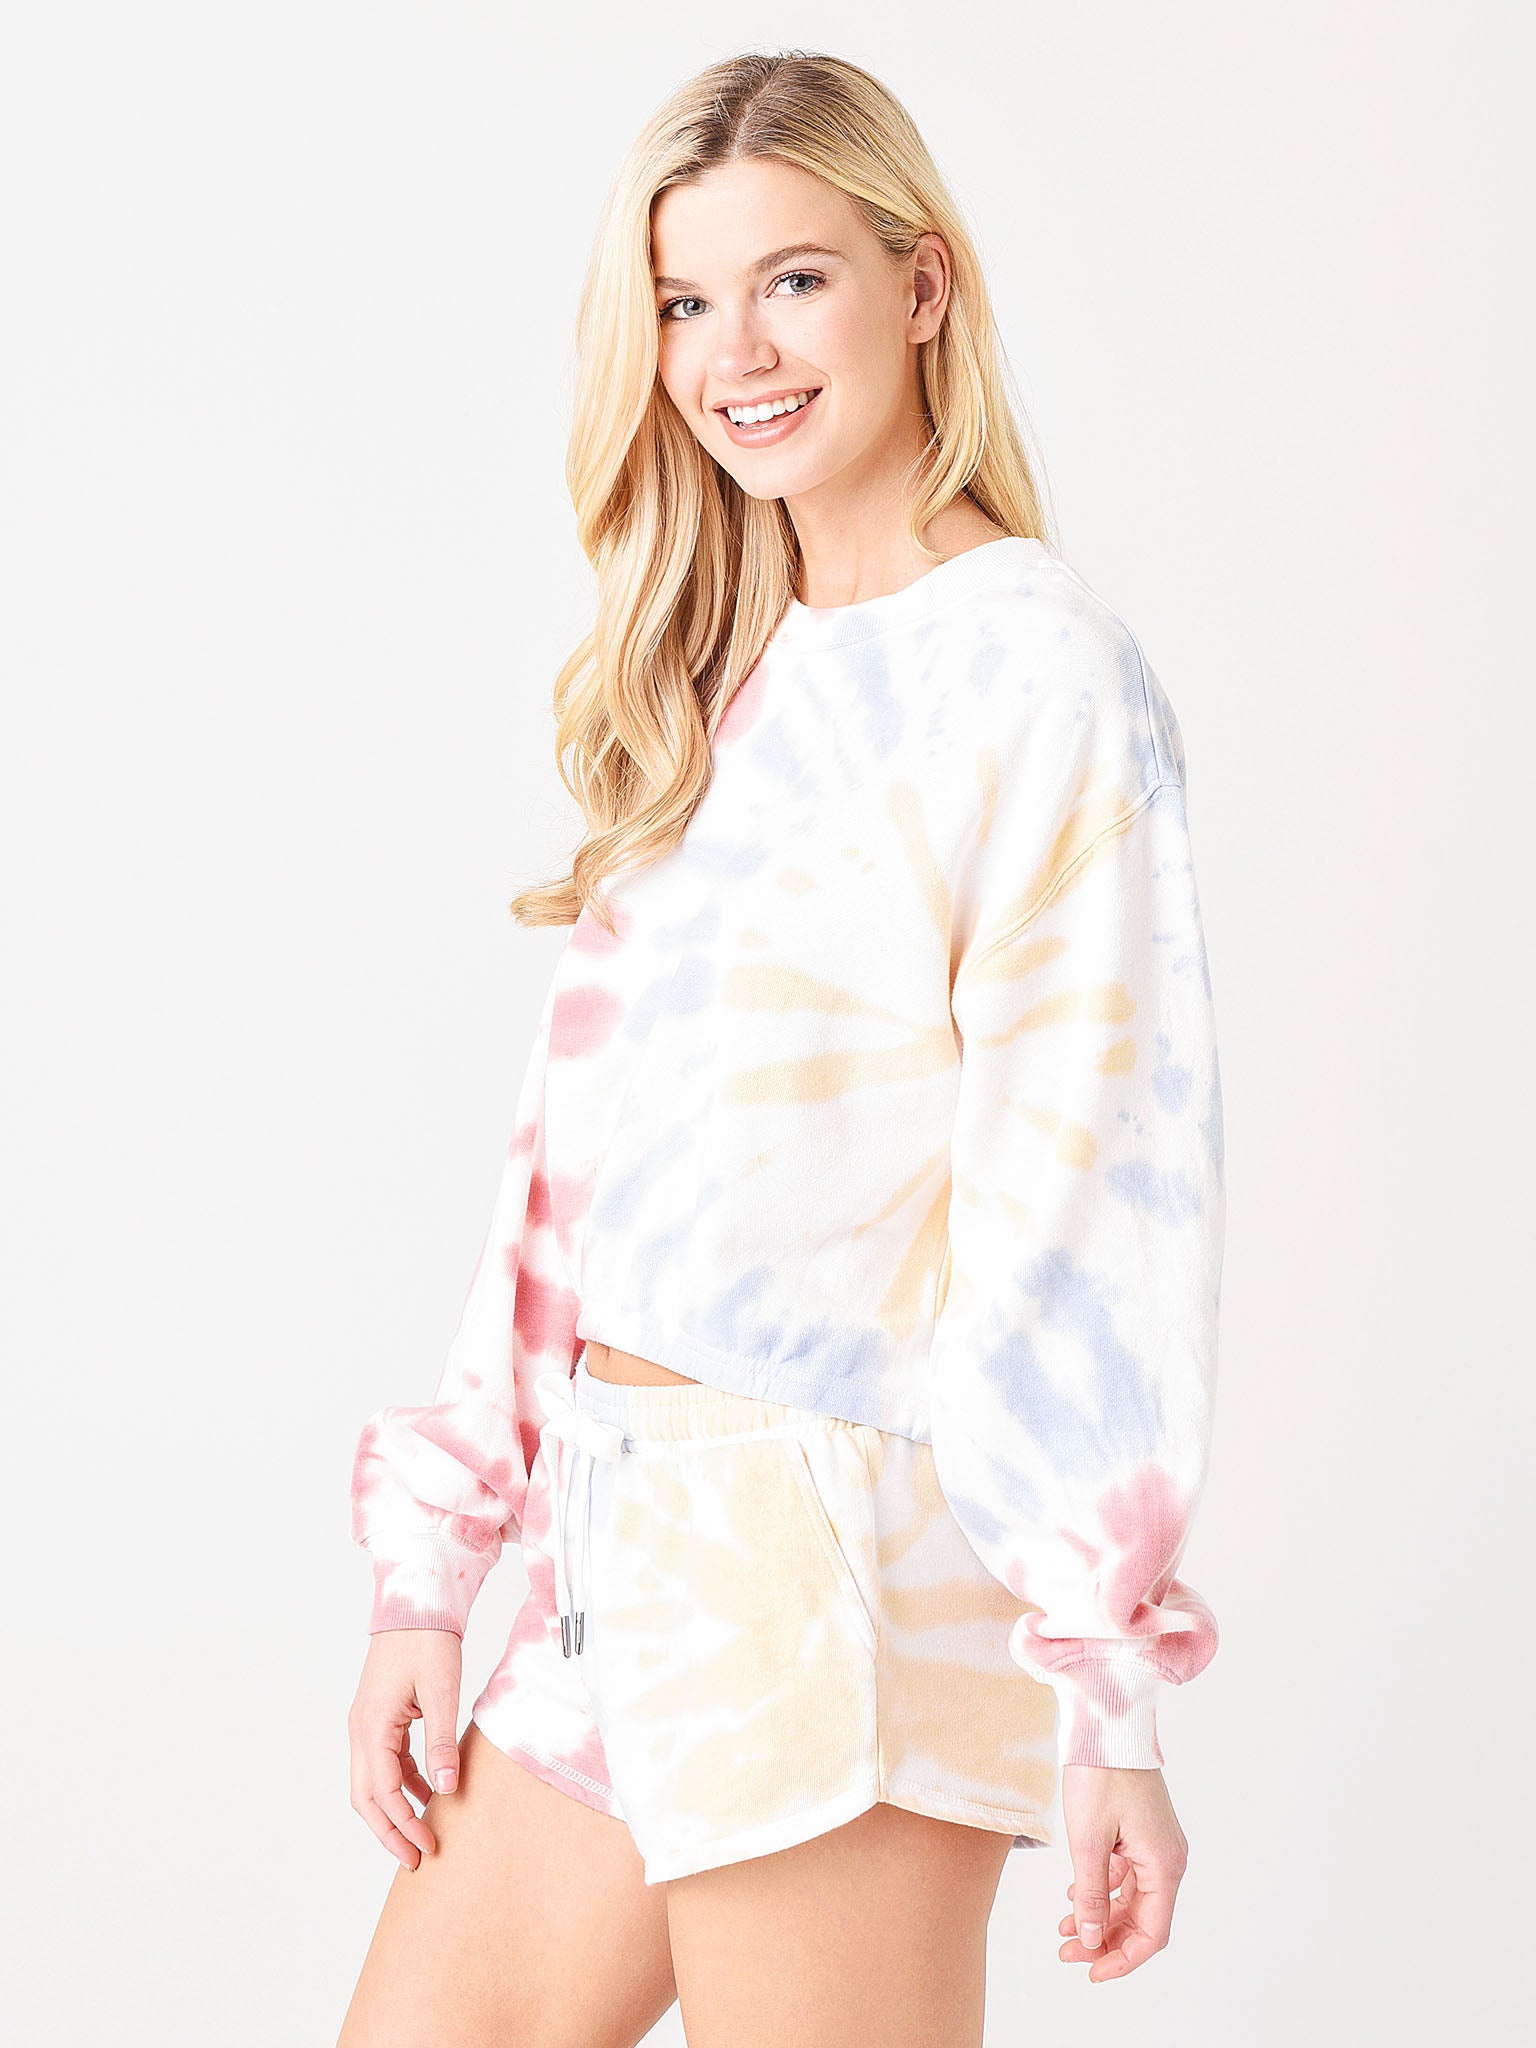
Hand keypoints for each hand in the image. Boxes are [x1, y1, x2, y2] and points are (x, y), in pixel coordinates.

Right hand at [347, 1628, 464, 1868]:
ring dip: (395, 1811)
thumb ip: (440, 1741)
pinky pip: (386, 1762)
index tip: (427, 1848)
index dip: (403, 1826)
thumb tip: (444, 1789)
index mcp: (371, 1726)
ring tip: (422, 1835)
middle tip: (416, 1861)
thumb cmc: (427, 1640)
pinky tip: (428, 1793)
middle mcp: (361, 1729)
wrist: (416, 1602)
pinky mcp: (380, 1717)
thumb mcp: (441, 1691)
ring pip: (373, 1782)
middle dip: (389, 1832)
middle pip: (367, 1797)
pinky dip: (402, 1784)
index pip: (383, 1793)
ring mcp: (367, 1724)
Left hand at [1056, 1764, 1189, 1981]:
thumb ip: (1090, 1894)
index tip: (1090, 1970)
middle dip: (1104, 1940)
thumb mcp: (1088, 1840)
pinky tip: (1073, 1895)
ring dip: (1100, 1916)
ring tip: (1063, 1927)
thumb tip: (1090, 1937)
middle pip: (1142, 1919)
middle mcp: (1167, 1859)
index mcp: (1164, 1865)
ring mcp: (1156, 1845)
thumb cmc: (1100, 1774)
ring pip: (1131, 1899)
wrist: (1107, 1721)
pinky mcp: (1141, 1832)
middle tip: (1066, 1950)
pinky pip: (1126, 1876)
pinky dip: (1101, 1890)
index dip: (1122, 1959)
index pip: (1152, 1933)